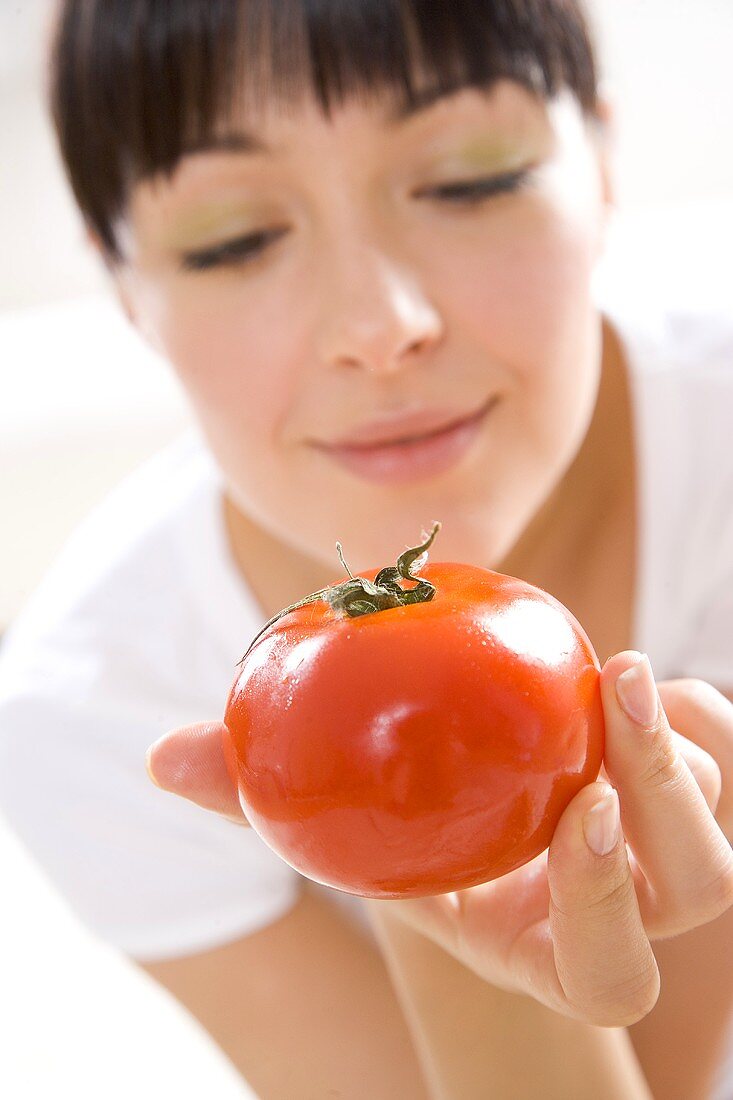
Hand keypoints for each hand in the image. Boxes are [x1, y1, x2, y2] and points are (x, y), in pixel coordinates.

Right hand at [146, 650, 732, 1027]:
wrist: (466, 827)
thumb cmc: (398, 844)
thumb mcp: (329, 827)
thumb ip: (253, 799)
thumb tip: (161, 756)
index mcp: (544, 948)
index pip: (610, 974)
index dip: (608, 910)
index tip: (574, 817)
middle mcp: (624, 910)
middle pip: (701, 887)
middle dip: (667, 793)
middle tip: (614, 690)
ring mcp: (667, 852)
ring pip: (725, 820)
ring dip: (681, 744)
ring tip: (619, 672)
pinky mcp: (689, 788)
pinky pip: (730, 749)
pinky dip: (700, 712)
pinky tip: (631, 677)